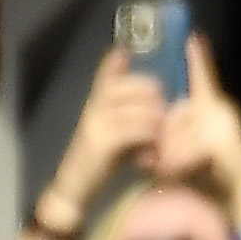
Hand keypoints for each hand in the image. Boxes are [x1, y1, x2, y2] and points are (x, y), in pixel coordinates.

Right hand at [36, 48, 165, 239]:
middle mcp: (94, 109)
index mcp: (96, 103)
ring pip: (135, 109)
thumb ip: (131, 117)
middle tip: (165, 109)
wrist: (74, 186)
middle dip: (152, 95)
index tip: (128, 53)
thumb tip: (159, 106)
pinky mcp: (100, 143)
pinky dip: (147, 137)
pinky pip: (132, 130)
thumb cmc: (100, 161)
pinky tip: (152, 150)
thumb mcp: (115, 134)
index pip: (107, 75)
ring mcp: (95, 124)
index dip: (116, 62)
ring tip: (162, 133)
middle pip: (128, 86)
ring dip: (154, 119)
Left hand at [151, 35, 240, 232]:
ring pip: (176, 135)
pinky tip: (180, 175)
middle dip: (160, 142)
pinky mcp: (223, 140)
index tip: (192, 37)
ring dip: (168, 159)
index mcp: (214, 109)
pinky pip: (186, 149)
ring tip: (169, 173)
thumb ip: (170, 145)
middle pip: (173, 116)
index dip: (198, 59)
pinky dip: (178, 165)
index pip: (203, 79)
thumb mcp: (186, 156)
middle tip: (152, 163)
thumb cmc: (215, 179)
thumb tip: (146, 149)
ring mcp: (224, 123)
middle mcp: (221, 110)